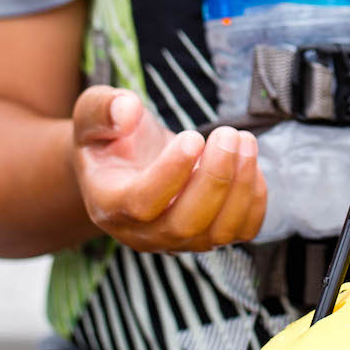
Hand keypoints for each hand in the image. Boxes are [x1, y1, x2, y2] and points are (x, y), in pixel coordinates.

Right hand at [69, 86, 267, 251]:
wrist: (126, 164)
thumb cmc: (110, 136)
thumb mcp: (94, 112)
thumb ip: (103, 108)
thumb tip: (127, 110)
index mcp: (109, 205)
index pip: (141, 204)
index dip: (171, 173)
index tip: (193, 137)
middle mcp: (143, 234)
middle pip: (185, 223)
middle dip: (215, 178)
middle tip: (228, 135)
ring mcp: (179, 240)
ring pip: (218, 231)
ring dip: (241, 185)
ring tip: (244, 141)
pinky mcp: (209, 235)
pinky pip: (241, 230)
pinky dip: (255, 199)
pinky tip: (250, 163)